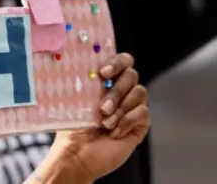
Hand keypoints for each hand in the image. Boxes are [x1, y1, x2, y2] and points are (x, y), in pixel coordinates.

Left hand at [27, 53, 149, 183]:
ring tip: (105, 122)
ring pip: (139, 92)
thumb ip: (86, 81)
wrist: (77, 155)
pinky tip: (114, 132)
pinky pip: (143, 112)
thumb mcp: (76, 100)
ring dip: (120, 108)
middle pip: (131, 75)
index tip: (103, 73)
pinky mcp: (139, 124)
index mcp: (107, 81)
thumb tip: (87, 67)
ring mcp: (132, 107)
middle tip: (102, 107)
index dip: (117, 62)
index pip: (122, 61)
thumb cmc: (73, 127)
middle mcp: (122, 91)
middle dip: (116, 91)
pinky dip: (127, 121)